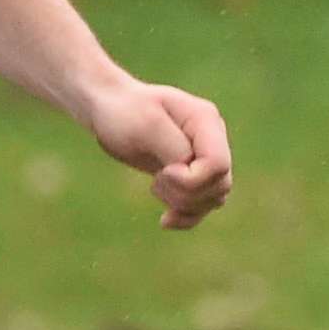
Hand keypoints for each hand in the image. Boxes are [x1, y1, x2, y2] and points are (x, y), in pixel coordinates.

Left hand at [90, 78, 233, 229]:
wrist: (108, 108)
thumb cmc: (123, 110)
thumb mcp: (145, 124)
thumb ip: (173, 147)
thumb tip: (189, 171)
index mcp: (206, 121)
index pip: (218, 164)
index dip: (191, 179)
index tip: (163, 172)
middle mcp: (211, 139)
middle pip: (220, 185)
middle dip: (186, 193)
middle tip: (156, 182)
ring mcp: (203, 157)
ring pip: (214, 198)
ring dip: (184, 204)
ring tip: (155, 188)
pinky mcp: (191, 173)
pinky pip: (202, 204)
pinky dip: (187, 217)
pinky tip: (165, 221)